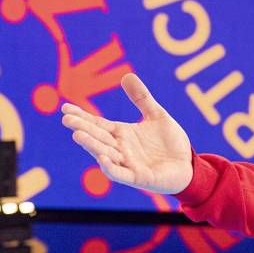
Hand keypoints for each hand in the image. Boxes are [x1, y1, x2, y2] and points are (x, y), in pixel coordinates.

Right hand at [60, 73, 193, 194]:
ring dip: (92, 146)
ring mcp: (128, 164)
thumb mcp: (157, 115)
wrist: (188, 165)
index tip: (65, 108)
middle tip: (67, 119)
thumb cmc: (170, 143)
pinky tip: (102, 158)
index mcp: (122, 134)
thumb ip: (142, 98)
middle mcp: (121, 149)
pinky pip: (121, 174)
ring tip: (78, 135)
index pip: (98, 124)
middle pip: (98, 138)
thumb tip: (127, 75)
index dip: (82, 117)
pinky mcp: (138, 177)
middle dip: (83, 128)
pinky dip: (110, 168)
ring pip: (106, 154)